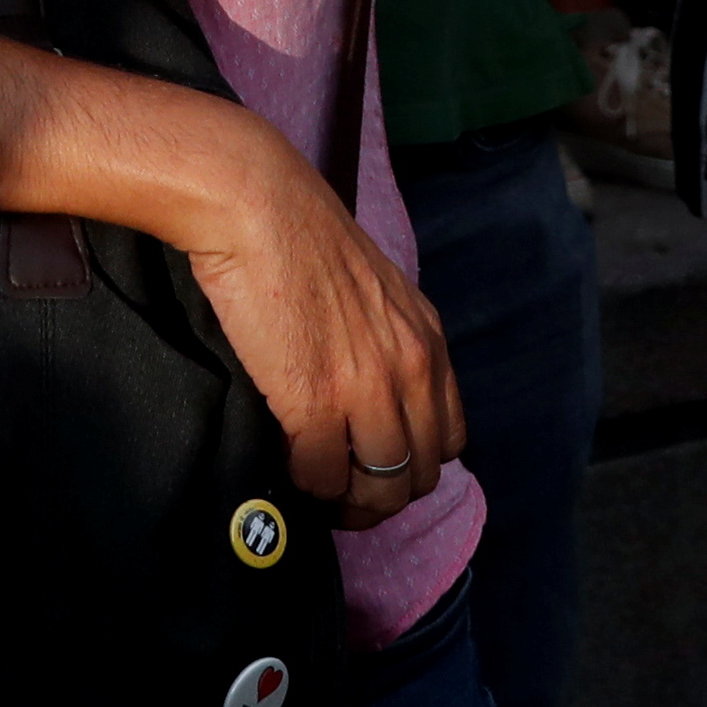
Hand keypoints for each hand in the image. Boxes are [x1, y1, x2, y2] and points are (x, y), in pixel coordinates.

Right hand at [173, 119, 461, 529]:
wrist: (258, 206)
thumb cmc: (301, 237)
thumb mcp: (374, 290)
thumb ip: (385, 342)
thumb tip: (367, 398)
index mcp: (428, 340)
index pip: (449, 439)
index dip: (414, 462)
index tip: (376, 464)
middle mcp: (411, 369)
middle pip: (419, 475)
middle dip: (382, 495)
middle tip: (342, 491)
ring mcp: (366, 390)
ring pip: (380, 489)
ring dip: (347, 500)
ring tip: (317, 486)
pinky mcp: (314, 404)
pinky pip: (323, 477)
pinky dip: (307, 483)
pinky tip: (288, 459)